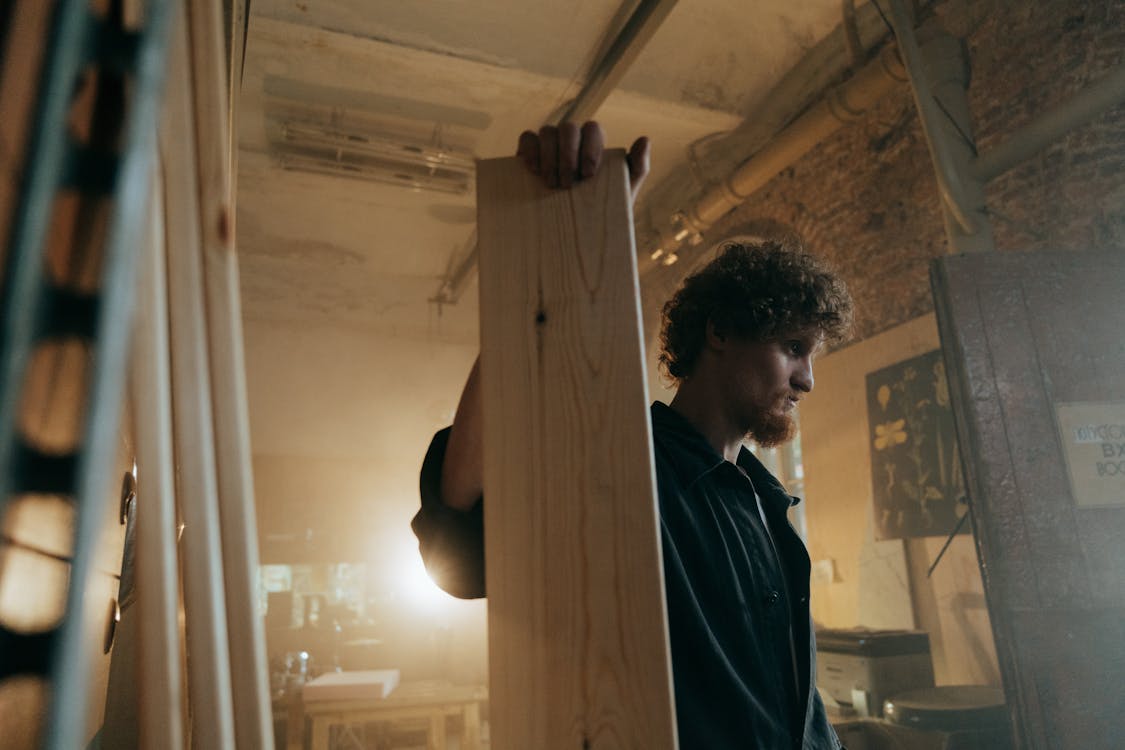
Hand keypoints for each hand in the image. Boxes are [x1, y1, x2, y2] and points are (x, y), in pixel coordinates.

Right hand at [516, 121, 649, 202]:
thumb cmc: (602, 211)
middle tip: (567, 184)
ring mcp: (549, 144)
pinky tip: (534, 170)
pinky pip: (527, 138)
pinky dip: (530, 150)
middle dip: (568, 155)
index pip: (593, 129)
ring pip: (547, 131)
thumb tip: (645, 140)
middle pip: (569, 128)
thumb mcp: (623, 193)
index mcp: (593, 143)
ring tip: (551, 184)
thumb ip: (637, 168)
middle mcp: (571, 139)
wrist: (575, 237)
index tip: (588, 174)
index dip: (590, 148)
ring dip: (549, 156)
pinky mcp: (529, 152)